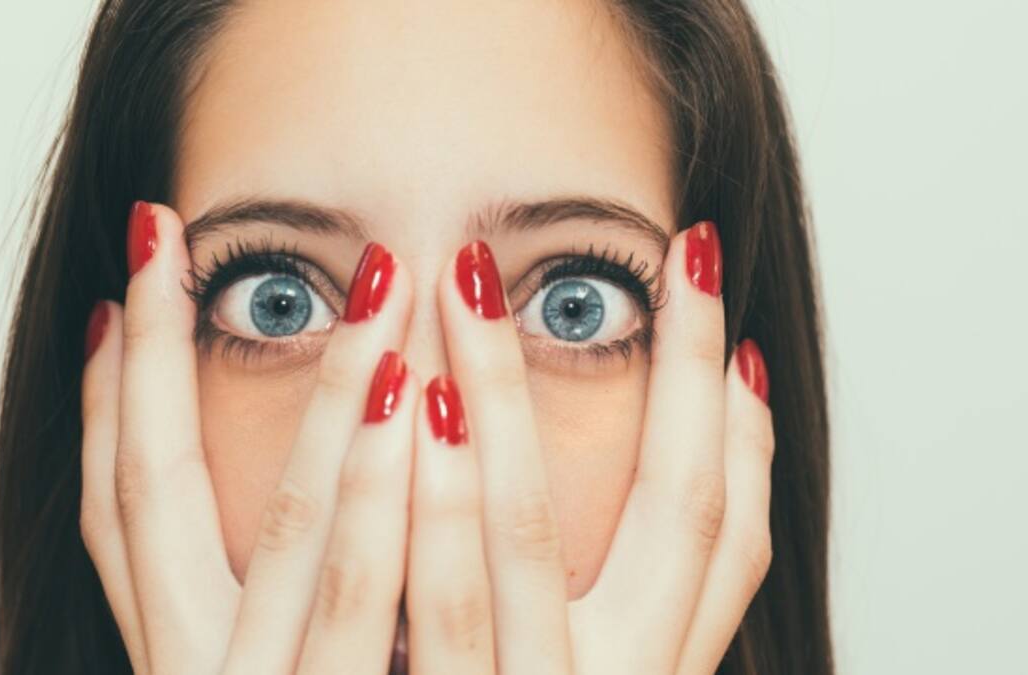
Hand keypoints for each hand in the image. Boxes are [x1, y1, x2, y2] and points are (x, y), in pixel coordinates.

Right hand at [79, 202, 419, 673]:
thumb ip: (285, 598)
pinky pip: (390, 597)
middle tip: (166, 233)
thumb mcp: (305, 659)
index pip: (118, 519)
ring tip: (371, 285)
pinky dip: (408, 496)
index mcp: (185, 665)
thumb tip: (323, 464)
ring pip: (299, 534)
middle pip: (164, 499)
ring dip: (326, 399)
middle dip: (162, 357)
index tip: (110, 302)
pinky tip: (435, 398)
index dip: (106, 405)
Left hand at [406, 226, 773, 673]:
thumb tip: (550, 485)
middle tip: (690, 253)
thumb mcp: (542, 667)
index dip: (748, 444)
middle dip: (687, 373)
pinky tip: (406, 392)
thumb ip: (565, 607)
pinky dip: (422, 491)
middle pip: (675, 515)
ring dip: (505, 393)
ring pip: (527, 534)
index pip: (731, 553)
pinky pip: (429, 594)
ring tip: (472, 280)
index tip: (746, 346)